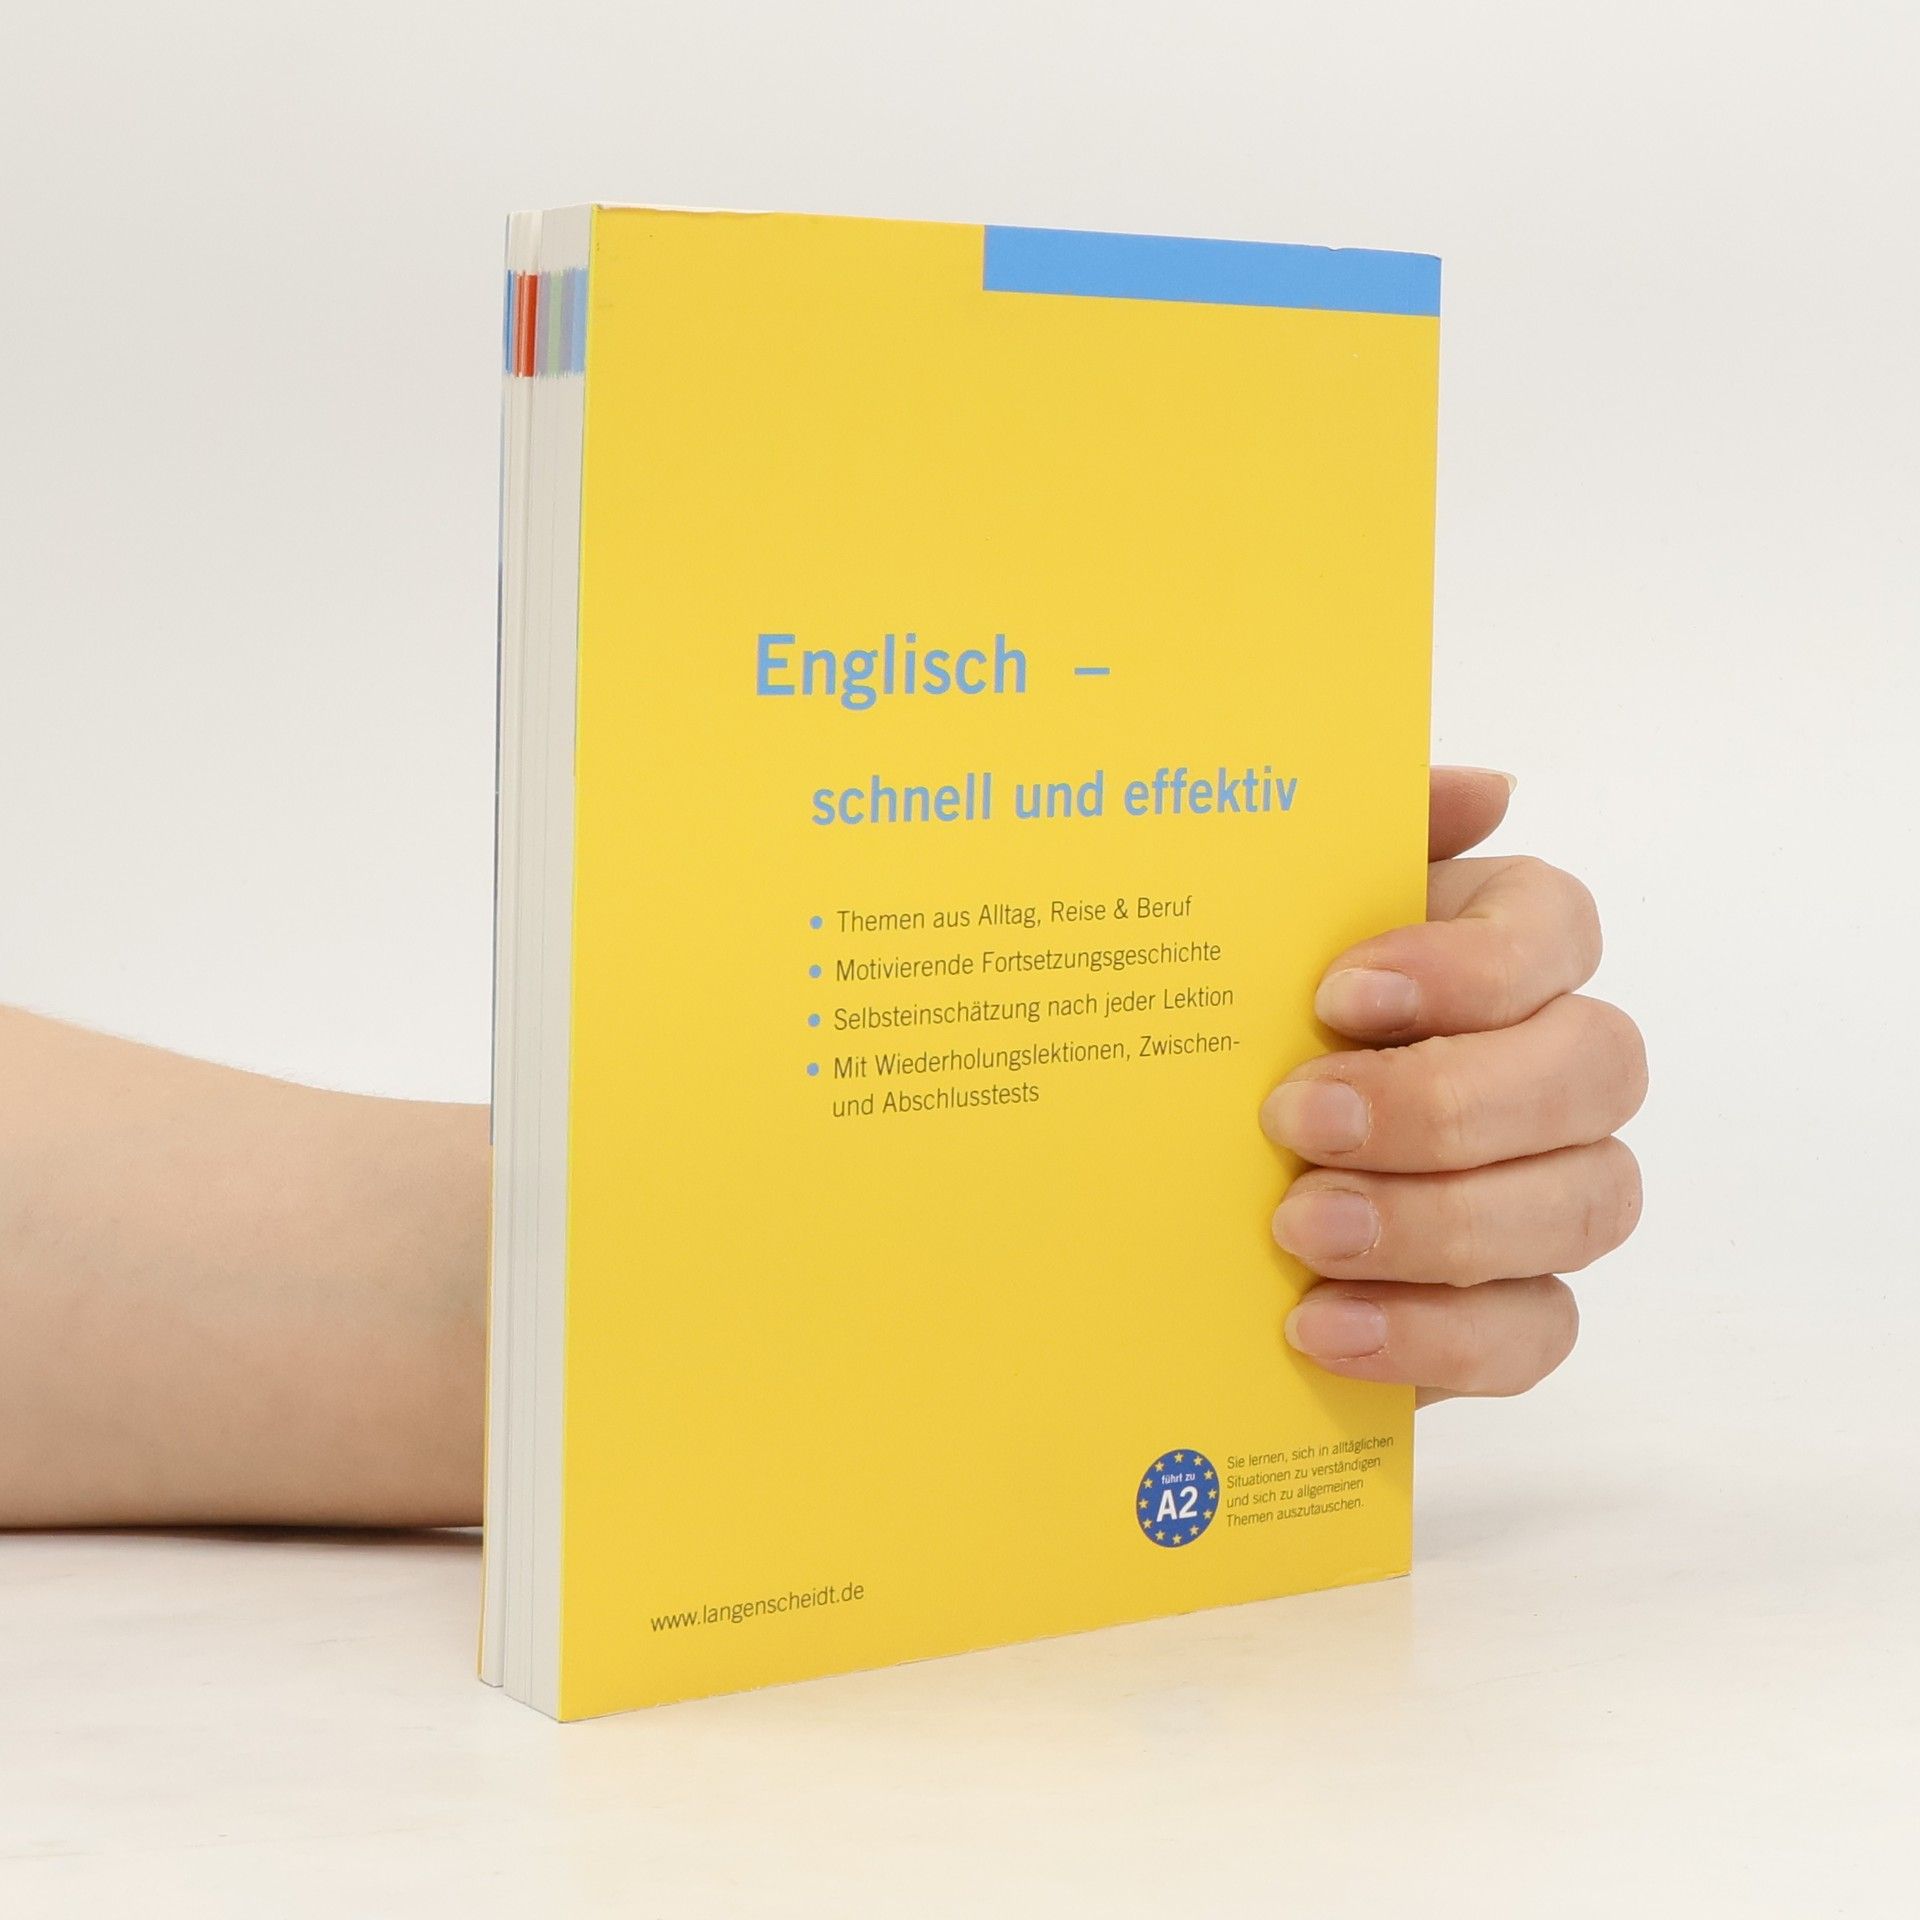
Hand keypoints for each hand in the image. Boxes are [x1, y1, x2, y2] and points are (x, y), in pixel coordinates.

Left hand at [1259, 768, 1646, 1403]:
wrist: (1192, 1179)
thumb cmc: (1256, 1024)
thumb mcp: (1276, 923)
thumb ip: (1366, 840)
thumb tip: (1483, 788)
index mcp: (1505, 950)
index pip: (1558, 932)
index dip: (1471, 965)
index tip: (1338, 992)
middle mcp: (1557, 1065)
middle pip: (1594, 1071)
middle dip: (1444, 1104)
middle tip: (1295, 1123)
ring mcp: (1553, 1190)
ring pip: (1587, 1203)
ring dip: (1439, 1223)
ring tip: (1298, 1231)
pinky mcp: (1515, 1305)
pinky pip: (1539, 1331)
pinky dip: (1434, 1337)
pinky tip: (1319, 1324)